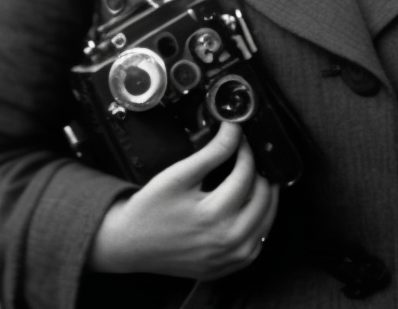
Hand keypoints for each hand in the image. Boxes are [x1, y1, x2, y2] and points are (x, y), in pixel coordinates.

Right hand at [87, 122, 278, 279]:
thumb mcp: (179, 174)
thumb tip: (234, 129)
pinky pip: (258, 241)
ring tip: (252, 176)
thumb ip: (212, 152)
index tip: (240, 137)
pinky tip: (248, 206)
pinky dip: (259, 220)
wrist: (131, 244)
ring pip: (267, 220)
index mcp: (213, 216)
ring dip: (265, 195)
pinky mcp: (227, 267)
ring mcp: (229, 258)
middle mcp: (227, 241)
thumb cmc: (151, 209)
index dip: (246, 150)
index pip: (246, 174)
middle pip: (264, 197)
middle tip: (248, 156)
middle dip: (259, 171)